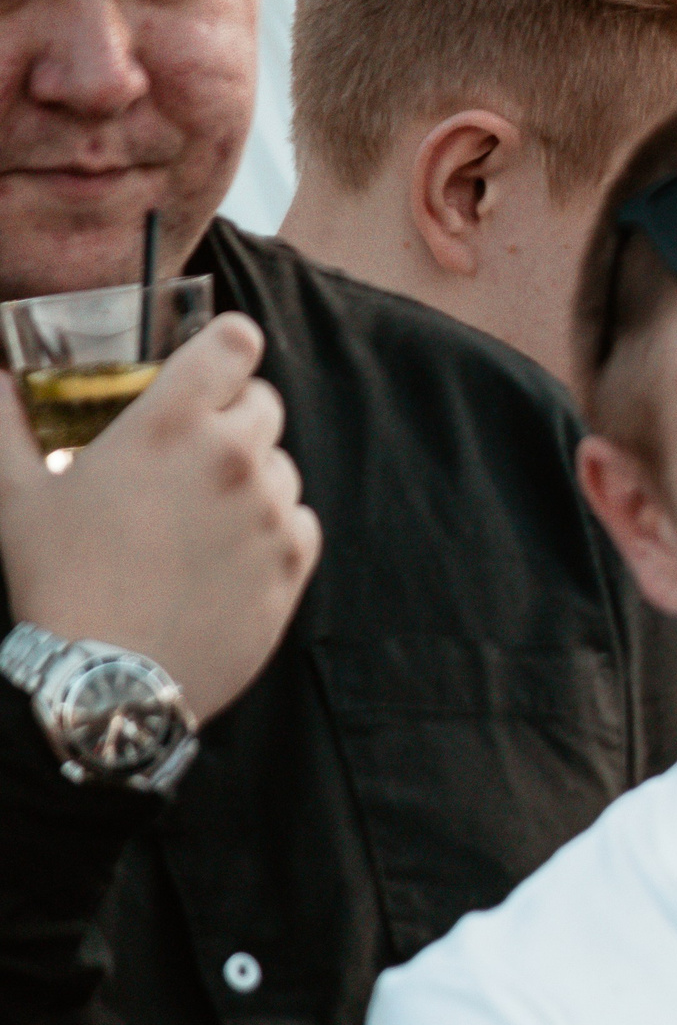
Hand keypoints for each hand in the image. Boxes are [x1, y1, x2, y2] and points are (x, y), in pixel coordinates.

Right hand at [0, 313, 319, 725]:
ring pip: (282, 464)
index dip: (226, 348)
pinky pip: (299, 519)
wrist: (108, 682)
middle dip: (232, 418)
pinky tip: (222, 557)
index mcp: (171, 424)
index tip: (210, 367)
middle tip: (187, 458)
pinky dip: (272, 529)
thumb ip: (4, 422)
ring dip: (251, 478)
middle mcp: (235, 456)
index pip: (237, 342)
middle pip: (264, 402)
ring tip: (194, 520)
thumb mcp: (16, 495)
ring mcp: (273, 508)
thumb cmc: (59, 582)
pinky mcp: (296, 558)